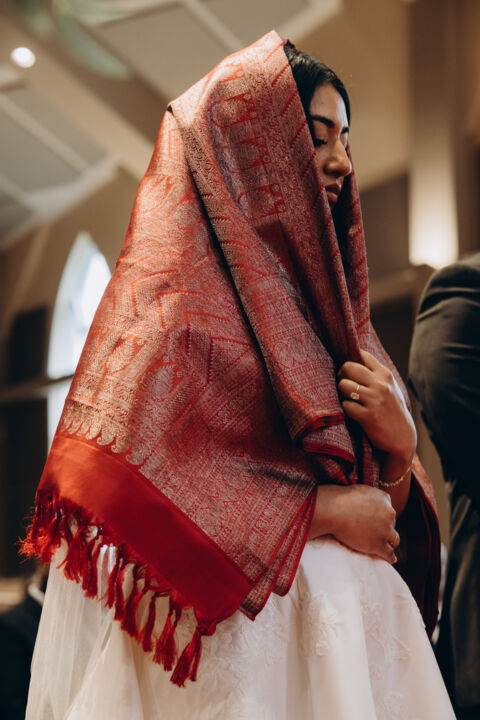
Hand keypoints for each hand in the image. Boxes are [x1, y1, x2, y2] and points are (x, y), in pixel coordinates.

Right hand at [308, 484, 399, 562]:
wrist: (336, 510)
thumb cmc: (343, 498)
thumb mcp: (362, 489)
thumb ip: (371, 495)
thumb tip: (369, 502)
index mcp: (385, 500)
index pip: (388, 509)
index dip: (383, 516)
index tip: (377, 520)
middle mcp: (389, 514)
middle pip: (391, 523)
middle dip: (386, 527)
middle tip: (376, 532)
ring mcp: (385, 531)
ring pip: (394, 539)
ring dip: (390, 542)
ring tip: (387, 546)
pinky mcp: (379, 545)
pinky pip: (389, 553)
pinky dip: (390, 557)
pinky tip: (391, 559)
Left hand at [337, 350, 415, 466]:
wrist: (402, 437)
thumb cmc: (392, 411)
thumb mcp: (390, 387)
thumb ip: (375, 375)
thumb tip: (353, 360)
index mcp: (385, 375)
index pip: (362, 355)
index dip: (351, 361)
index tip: (350, 372)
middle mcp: (380, 384)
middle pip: (348, 367)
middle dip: (341, 374)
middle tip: (344, 384)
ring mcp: (374, 400)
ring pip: (344, 385)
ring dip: (342, 393)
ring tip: (350, 400)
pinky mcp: (368, 416)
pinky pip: (346, 405)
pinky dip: (347, 408)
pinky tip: (354, 413)